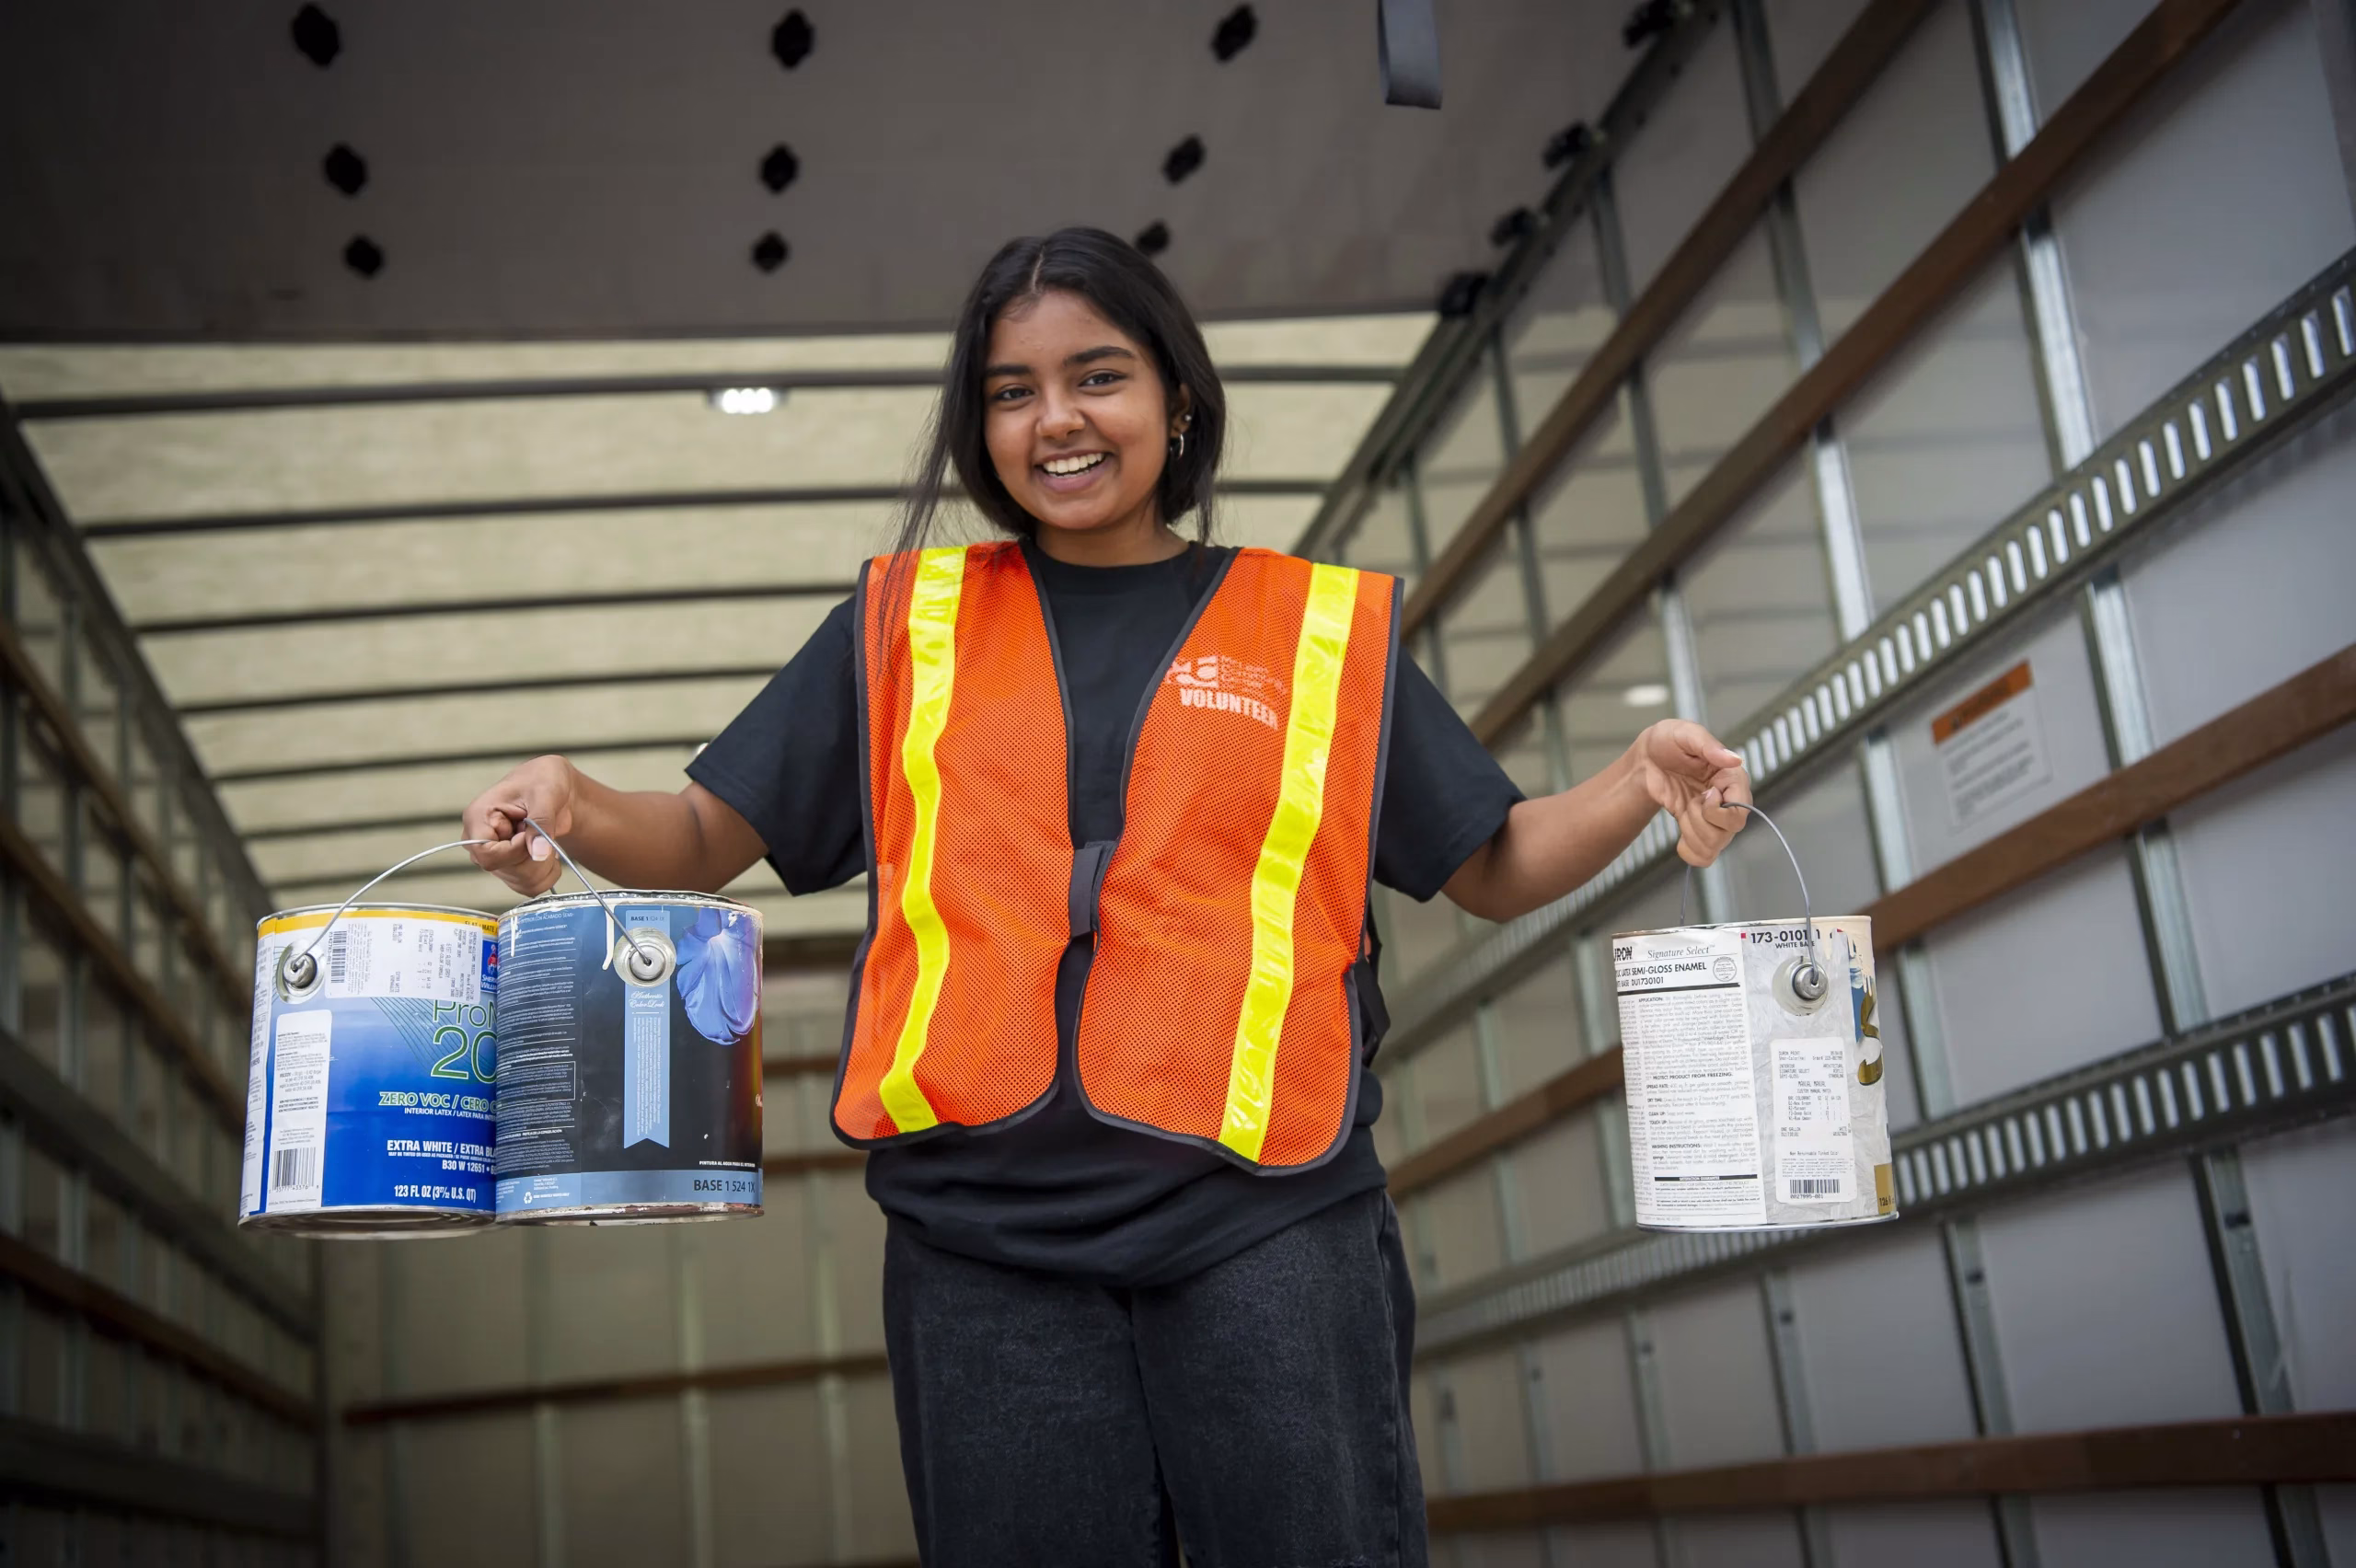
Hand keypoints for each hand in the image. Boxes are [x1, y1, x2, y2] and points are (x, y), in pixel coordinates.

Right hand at [462, 755, 578, 896]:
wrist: (553, 789)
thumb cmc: (543, 781)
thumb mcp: (546, 792)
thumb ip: (542, 821)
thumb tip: (538, 853)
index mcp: (478, 817)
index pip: (485, 853)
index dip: (514, 851)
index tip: (531, 835)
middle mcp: (479, 841)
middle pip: (505, 870)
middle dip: (535, 857)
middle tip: (546, 833)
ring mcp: (494, 858)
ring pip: (521, 882)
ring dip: (545, 865)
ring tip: (547, 840)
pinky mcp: (509, 869)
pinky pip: (529, 887)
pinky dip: (548, 874)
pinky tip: (549, 853)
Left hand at [1631, 720, 1749, 867]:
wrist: (1645, 760)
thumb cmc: (1666, 742)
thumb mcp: (1685, 734)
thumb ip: (1708, 745)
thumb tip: (1735, 759)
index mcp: (1731, 778)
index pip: (1741, 809)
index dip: (1718, 809)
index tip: (1704, 793)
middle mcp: (1728, 800)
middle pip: (1730, 831)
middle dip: (1701, 820)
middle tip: (1690, 801)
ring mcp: (1714, 818)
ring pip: (1715, 846)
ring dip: (1692, 833)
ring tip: (1684, 811)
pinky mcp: (1698, 829)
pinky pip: (1703, 857)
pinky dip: (1689, 853)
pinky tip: (1680, 837)